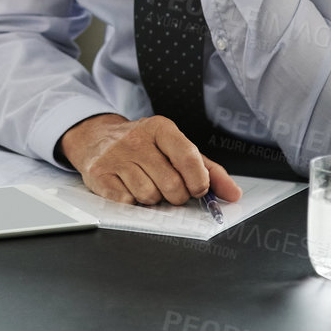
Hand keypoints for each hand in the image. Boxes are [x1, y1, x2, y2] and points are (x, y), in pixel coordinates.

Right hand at [59, 114, 242, 205]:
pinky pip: (126, 201)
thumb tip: (234, 194)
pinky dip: (131, 201)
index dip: (198, 181)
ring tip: (145, 184)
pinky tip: (127, 187)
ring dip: (151, 199)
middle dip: (175, 195)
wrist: (96, 138)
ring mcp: (115, 155)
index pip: (188, 158)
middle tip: (168, 187)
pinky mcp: (98, 173)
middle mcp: (136, 138)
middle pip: (171, 185)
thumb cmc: (144, 147)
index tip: (198, 189)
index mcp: (160, 128)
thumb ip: (209, 170)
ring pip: (148, 196)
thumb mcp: (175, 148)